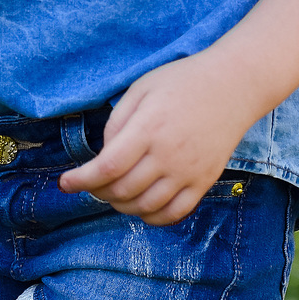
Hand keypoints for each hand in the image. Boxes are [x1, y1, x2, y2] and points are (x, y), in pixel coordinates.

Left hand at [57, 51, 258, 226]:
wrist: (234, 85)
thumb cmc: (182, 82)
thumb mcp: (141, 89)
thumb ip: (117, 122)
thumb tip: (103, 156)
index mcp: (149, 128)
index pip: (108, 167)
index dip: (81, 180)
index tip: (64, 183)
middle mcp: (169, 154)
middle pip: (123, 190)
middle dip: (97, 192)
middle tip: (90, 183)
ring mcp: (189, 171)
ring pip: (145, 207)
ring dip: (121, 205)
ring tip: (113, 193)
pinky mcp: (205, 181)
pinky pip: (174, 214)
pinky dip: (151, 217)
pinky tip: (141, 206)